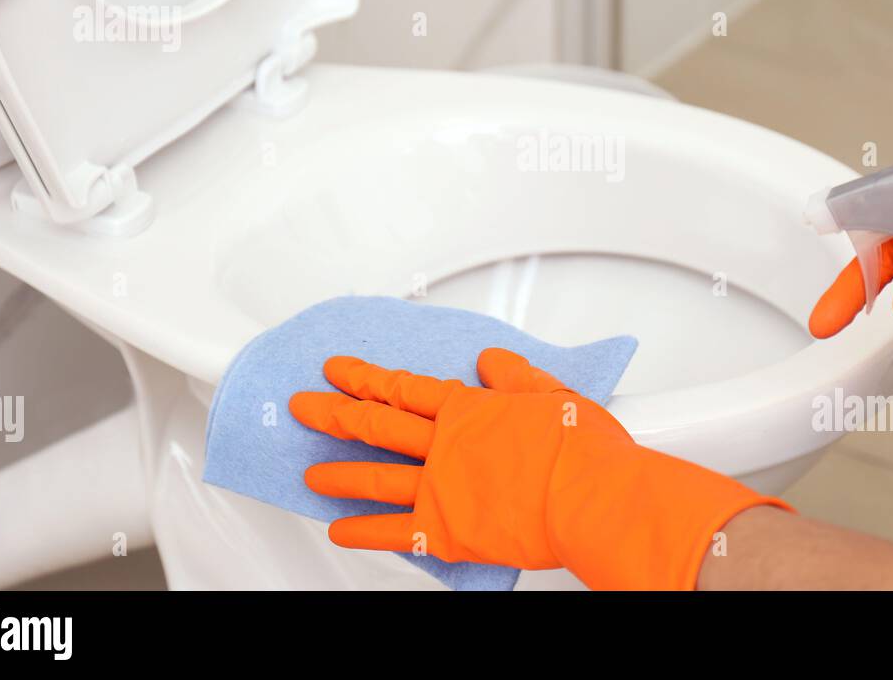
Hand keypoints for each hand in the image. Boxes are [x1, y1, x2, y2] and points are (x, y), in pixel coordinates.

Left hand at [290, 348, 785, 588]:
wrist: (590, 498)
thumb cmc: (581, 449)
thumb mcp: (552, 393)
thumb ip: (515, 375)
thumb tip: (491, 359)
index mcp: (468, 409)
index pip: (403, 388)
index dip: (365, 377)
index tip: (338, 369)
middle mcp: (445, 445)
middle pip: (376, 425)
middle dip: (333, 414)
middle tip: (303, 407)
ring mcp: (440, 489)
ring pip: (376, 477)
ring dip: (339, 474)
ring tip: (310, 475)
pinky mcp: (446, 531)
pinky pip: (393, 533)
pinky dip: (363, 532)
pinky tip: (339, 531)